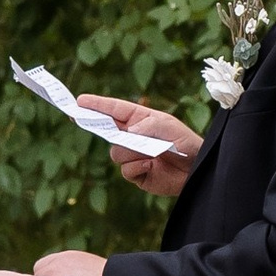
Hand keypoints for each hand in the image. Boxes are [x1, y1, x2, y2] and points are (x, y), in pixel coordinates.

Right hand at [78, 96, 200, 201]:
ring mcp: (133, 156)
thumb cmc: (185, 142)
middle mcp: (132, 136)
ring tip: (150, 152)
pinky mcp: (137, 174)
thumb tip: (127, 133)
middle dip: (94, 124)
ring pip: (115, 152)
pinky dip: (136, 166)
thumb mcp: (168, 126)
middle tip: (79, 118)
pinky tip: (150, 165)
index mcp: (139, 119)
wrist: (197, 169)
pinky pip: (125, 170)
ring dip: (130, 151)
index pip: (114, 110)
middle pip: (107, 130)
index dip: (96, 105)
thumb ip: (147, 126)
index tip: (79, 101)